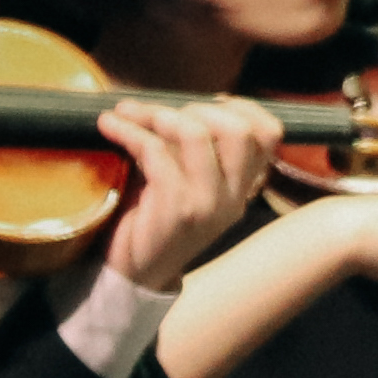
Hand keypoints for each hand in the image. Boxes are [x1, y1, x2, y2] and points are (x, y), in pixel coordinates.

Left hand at [100, 96, 284, 294]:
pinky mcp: (176, 210)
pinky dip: (127, 131)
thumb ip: (192, 150)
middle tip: (158, 114)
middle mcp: (234, 197)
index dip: (240, 107)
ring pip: (196, 135)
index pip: (269, 135)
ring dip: (156, 114)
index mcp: (242, 189)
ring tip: (128, 114)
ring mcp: (209, 205)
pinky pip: (155, 153)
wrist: (135, 273)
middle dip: (194, 109)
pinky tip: (109, 127)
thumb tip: (172, 104)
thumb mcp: (184, 181)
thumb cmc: (151, 218)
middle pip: (239, 130)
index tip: (204, 103)